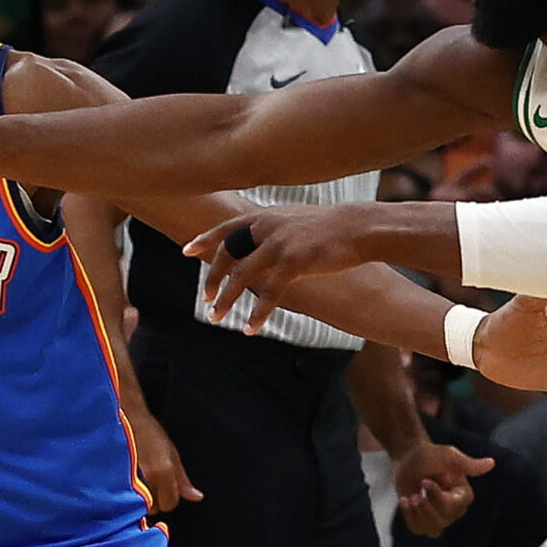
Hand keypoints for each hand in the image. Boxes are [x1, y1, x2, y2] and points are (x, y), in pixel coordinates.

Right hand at [125, 405, 202, 511]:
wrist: (124, 416)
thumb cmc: (148, 431)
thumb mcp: (172, 453)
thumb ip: (183, 479)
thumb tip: (196, 497)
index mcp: (163, 472)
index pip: (170, 504)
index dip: (169, 498)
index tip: (164, 488)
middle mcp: (147, 477)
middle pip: (154, 508)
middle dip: (153, 500)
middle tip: (150, 484)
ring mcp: (129, 479)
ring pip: (138, 505)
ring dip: (139, 499)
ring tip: (137, 482)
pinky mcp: (114, 478)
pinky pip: (123, 498)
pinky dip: (126, 495)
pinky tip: (126, 483)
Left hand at [181, 204, 383, 327]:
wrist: (359, 227)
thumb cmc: (331, 227)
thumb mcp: (296, 220)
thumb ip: (275, 228)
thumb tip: (261, 240)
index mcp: (266, 217)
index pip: (227, 228)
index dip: (205, 239)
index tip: (187, 250)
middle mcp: (267, 227)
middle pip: (228, 254)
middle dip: (213, 278)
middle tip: (205, 298)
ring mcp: (279, 244)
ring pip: (241, 276)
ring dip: (226, 300)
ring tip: (215, 317)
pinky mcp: (293, 262)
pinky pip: (268, 294)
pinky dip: (257, 314)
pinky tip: (250, 329)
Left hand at [394, 438, 490, 535]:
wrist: (408, 458)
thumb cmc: (430, 455)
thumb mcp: (449, 456)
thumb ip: (468, 464)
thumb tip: (491, 463)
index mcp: (464, 494)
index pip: (454, 506)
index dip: (437, 497)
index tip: (425, 481)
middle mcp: (455, 509)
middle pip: (443, 519)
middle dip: (427, 503)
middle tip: (420, 485)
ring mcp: (439, 517)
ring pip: (433, 528)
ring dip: (419, 512)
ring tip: (412, 495)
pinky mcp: (422, 520)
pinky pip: (418, 529)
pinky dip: (409, 516)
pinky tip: (405, 500)